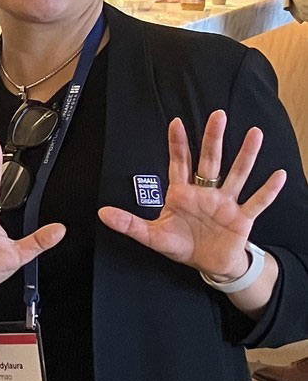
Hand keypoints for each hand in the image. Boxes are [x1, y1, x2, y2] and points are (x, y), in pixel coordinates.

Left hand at [98, 111, 284, 280]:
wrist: (210, 264)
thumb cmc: (182, 246)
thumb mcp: (152, 236)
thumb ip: (129, 224)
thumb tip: (102, 213)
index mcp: (183, 194)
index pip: (179, 163)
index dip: (177, 144)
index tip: (175, 123)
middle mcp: (206, 193)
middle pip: (210, 161)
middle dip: (213, 139)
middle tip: (218, 115)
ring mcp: (226, 203)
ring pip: (237, 174)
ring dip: (246, 156)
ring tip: (255, 134)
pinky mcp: (242, 218)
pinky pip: (257, 201)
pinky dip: (268, 190)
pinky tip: (278, 175)